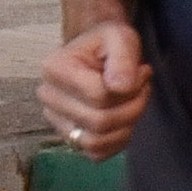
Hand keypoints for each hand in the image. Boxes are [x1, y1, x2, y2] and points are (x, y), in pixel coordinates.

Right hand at [38, 19, 150, 158]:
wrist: (97, 53)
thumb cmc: (108, 43)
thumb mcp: (121, 37)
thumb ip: (123, 58)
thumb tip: (121, 86)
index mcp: (54, 68)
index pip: (98, 95)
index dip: (131, 88)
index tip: (143, 72)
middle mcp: (48, 97)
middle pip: (99, 121)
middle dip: (133, 107)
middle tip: (143, 87)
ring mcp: (56, 120)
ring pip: (97, 141)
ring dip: (127, 126)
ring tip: (134, 102)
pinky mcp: (69, 137)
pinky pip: (96, 153)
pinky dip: (117, 141)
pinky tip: (125, 120)